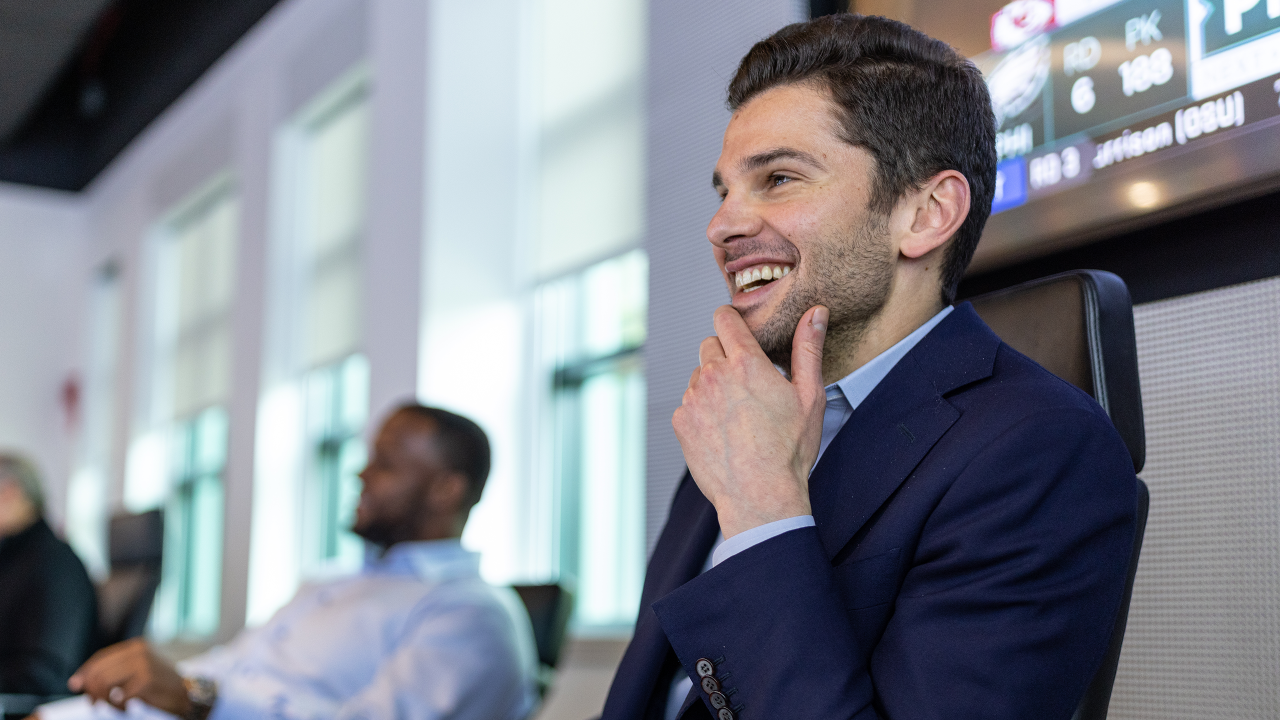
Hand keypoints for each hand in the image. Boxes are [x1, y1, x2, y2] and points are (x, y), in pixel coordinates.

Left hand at [68, 638, 192, 716]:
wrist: (186, 692)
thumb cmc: (158, 684)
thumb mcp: (137, 670)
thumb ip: (113, 672)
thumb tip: (77, 682)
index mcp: (135, 646)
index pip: (101, 658)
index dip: (85, 672)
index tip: (75, 685)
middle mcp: (139, 652)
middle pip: (100, 672)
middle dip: (92, 690)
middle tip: (95, 703)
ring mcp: (144, 665)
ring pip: (105, 683)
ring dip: (105, 700)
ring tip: (115, 706)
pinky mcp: (147, 681)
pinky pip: (120, 696)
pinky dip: (119, 706)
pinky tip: (128, 708)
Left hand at [673, 304, 827, 536]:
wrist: (759, 496)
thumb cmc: (788, 450)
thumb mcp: (809, 396)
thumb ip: (808, 349)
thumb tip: (816, 313)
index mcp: (745, 363)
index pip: (724, 319)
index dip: (732, 321)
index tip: (738, 330)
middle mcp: (713, 375)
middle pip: (709, 345)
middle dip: (725, 356)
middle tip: (746, 382)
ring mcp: (692, 399)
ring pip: (698, 376)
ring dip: (713, 384)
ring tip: (737, 413)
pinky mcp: (680, 422)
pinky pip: (688, 404)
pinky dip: (701, 411)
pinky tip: (723, 431)